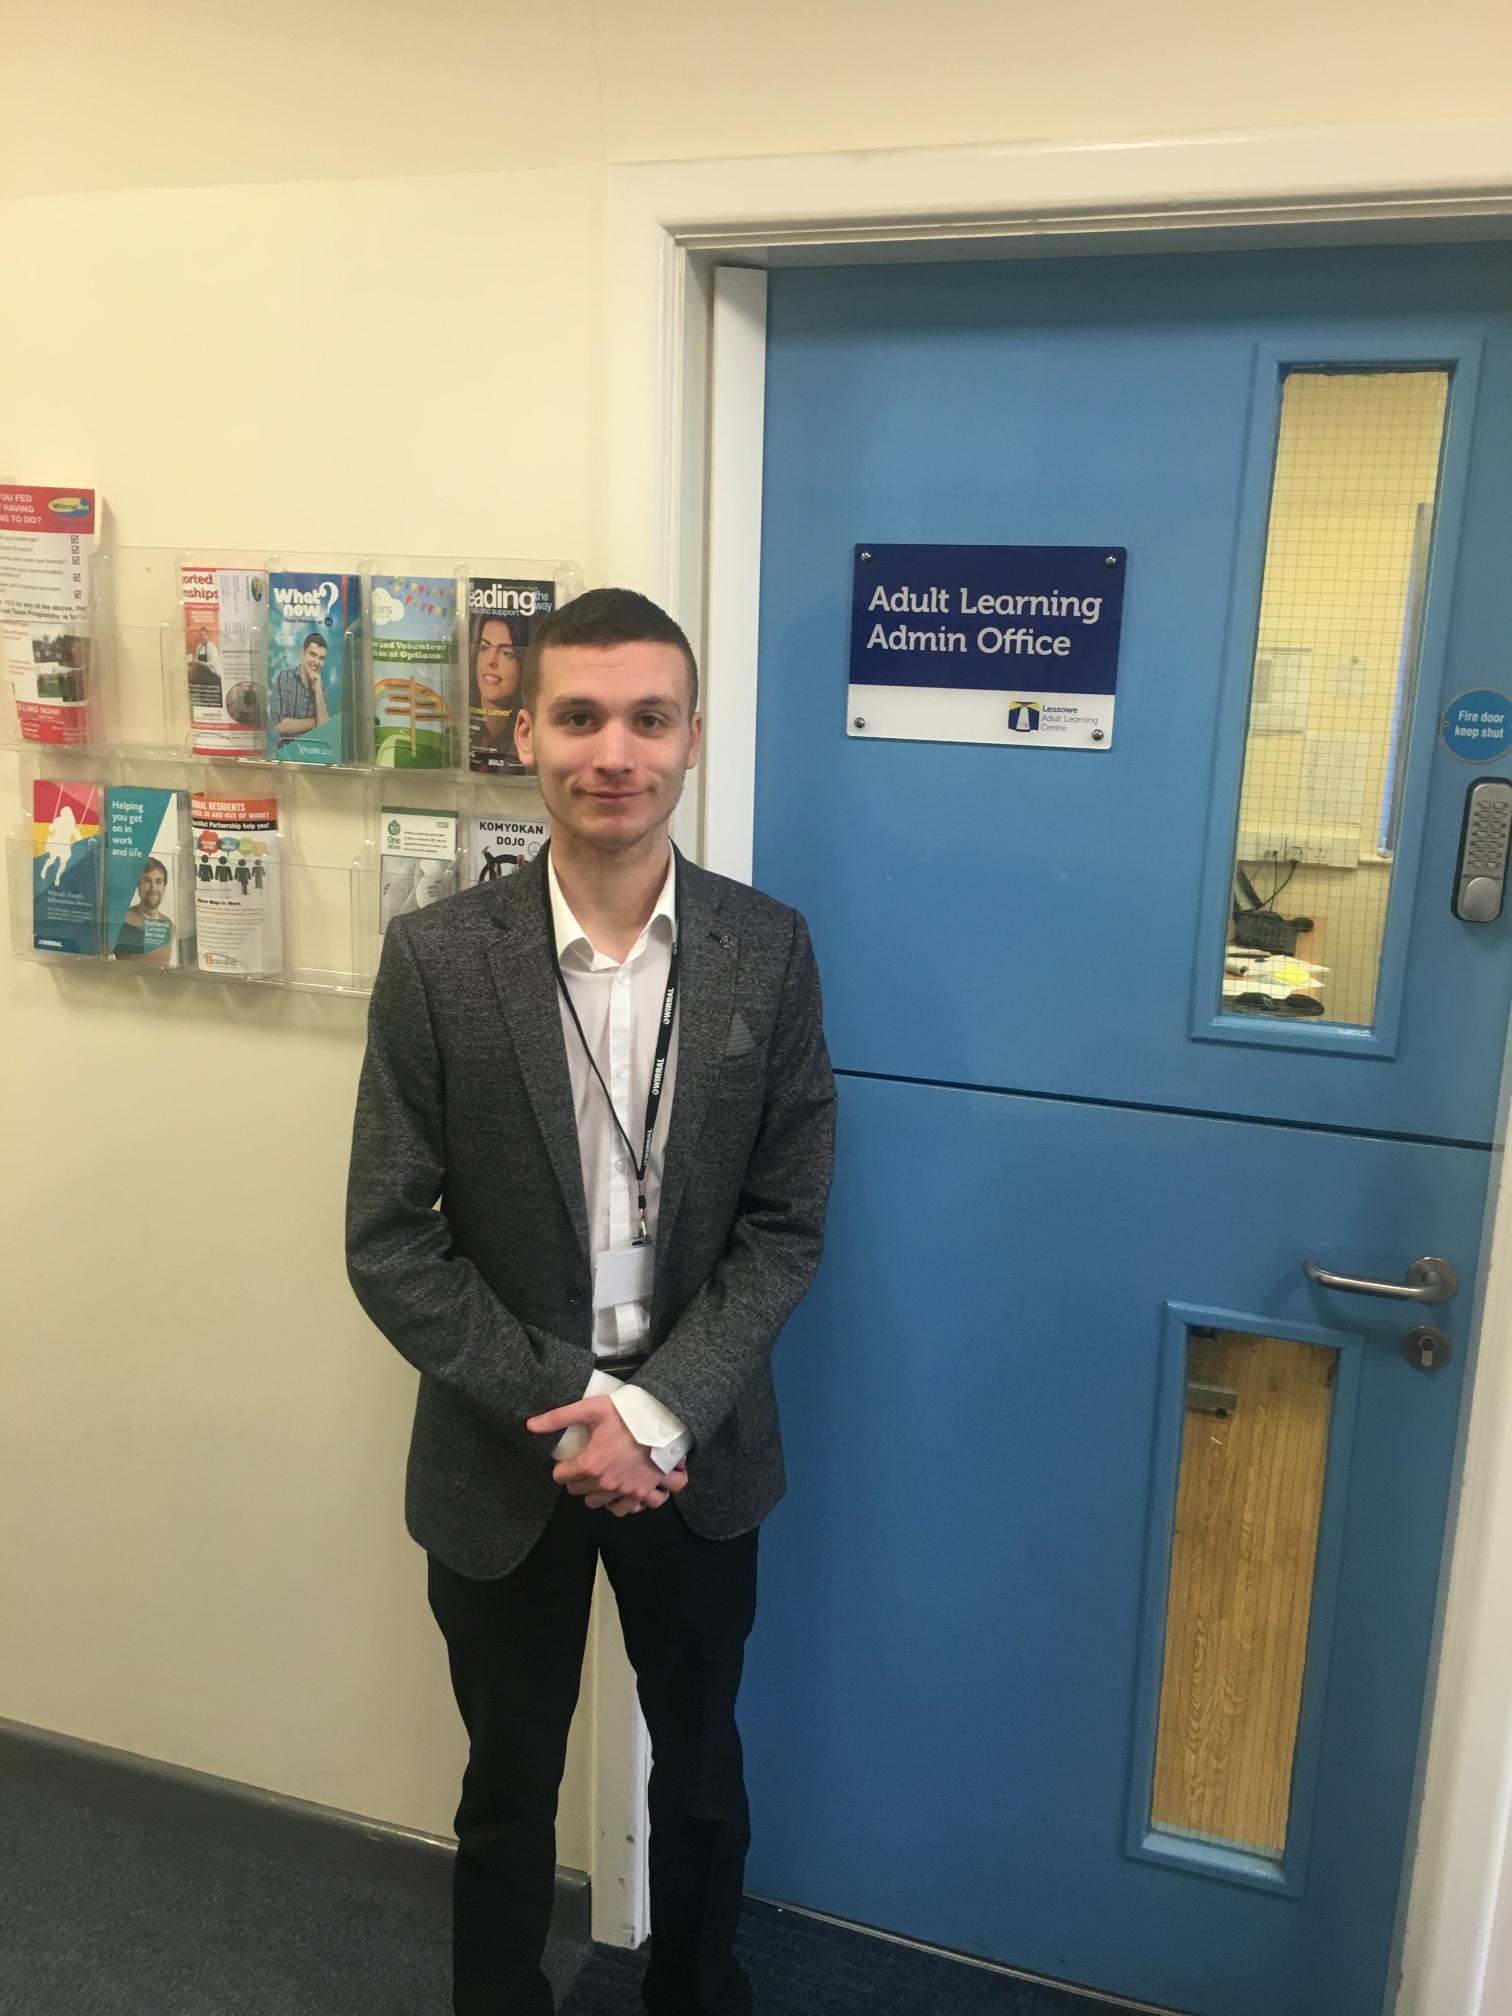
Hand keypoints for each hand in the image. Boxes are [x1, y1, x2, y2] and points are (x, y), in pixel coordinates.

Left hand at [527, 1397, 689, 1516]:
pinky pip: (630, 1510)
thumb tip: (529, 1426)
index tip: (569, 1460)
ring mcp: (626, 1491)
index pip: (561, 1477)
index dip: (563, 1467)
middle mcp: (606, 1483)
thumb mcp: (591, 1408)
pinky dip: (626, 1505)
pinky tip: (624, 1493)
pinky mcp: (645, 1493)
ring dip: (599, 1495)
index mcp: (590, 1464)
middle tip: (586, 1465)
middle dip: (579, 1480)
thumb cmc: (628, 1413)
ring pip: (601, 1504)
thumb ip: (559, 1417)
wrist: (665, 1420)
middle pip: (579, 1493)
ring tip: (603, 1480)